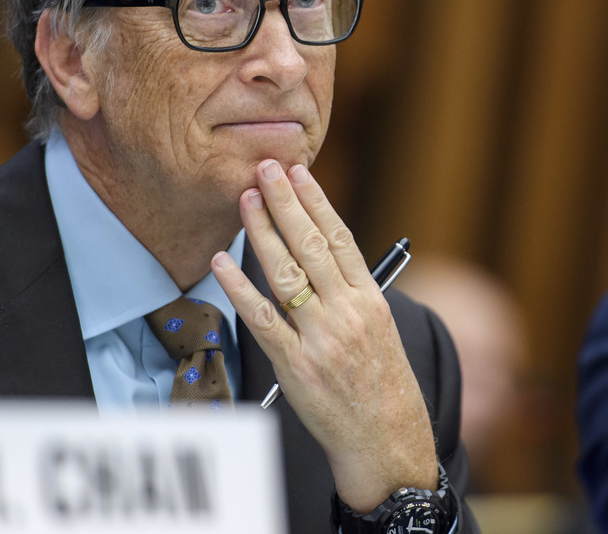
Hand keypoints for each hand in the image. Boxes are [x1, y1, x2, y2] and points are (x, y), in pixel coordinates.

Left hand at [211, 159, 437, 510]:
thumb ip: (349, 291)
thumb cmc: (379, 382)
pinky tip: (223, 260)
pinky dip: (240, 287)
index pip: (340, 238)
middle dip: (286, 203)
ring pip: (287, 273)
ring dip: (262, 232)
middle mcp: (348, 313)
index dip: (316, 201)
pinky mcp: (295, 365)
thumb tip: (316, 250)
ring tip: (245, 199)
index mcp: (370, 299)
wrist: (385, 438)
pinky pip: (263, 318)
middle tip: (265, 168)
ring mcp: (321, 339)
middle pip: (312, 246)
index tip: (298, 171)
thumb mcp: (379, 327)